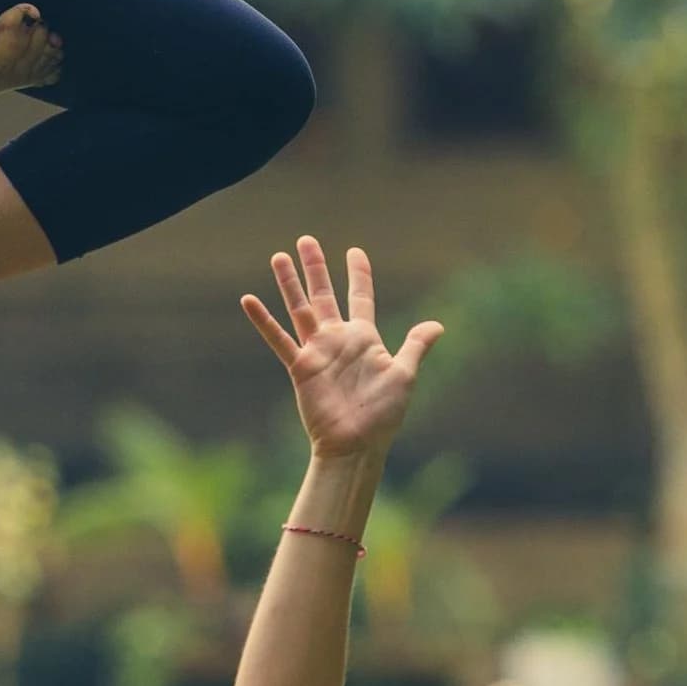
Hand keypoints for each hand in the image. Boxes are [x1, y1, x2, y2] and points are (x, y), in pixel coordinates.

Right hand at [240, 240, 440, 461]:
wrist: (358, 445)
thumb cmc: (383, 415)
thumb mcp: (404, 375)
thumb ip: (415, 346)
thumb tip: (437, 325)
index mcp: (364, 338)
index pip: (360, 297)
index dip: (358, 274)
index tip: (354, 251)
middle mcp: (338, 340)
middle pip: (324, 295)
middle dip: (315, 268)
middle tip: (306, 240)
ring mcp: (317, 352)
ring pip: (300, 309)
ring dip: (290, 284)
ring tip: (278, 257)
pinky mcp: (301, 367)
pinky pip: (279, 339)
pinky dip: (264, 320)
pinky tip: (249, 300)